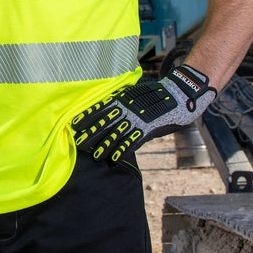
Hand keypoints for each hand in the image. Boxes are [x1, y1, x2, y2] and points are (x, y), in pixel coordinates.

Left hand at [72, 64, 215, 162]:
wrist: (177, 96)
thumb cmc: (153, 95)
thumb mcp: (134, 93)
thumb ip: (121, 99)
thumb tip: (106, 105)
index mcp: (122, 99)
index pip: (101, 108)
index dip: (88, 116)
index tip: (75, 123)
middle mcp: (127, 109)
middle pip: (105, 123)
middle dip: (91, 133)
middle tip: (78, 142)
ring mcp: (137, 120)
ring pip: (117, 134)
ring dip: (105, 146)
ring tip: (94, 156)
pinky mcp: (148, 129)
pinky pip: (133, 142)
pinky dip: (123, 151)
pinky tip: (114, 159)